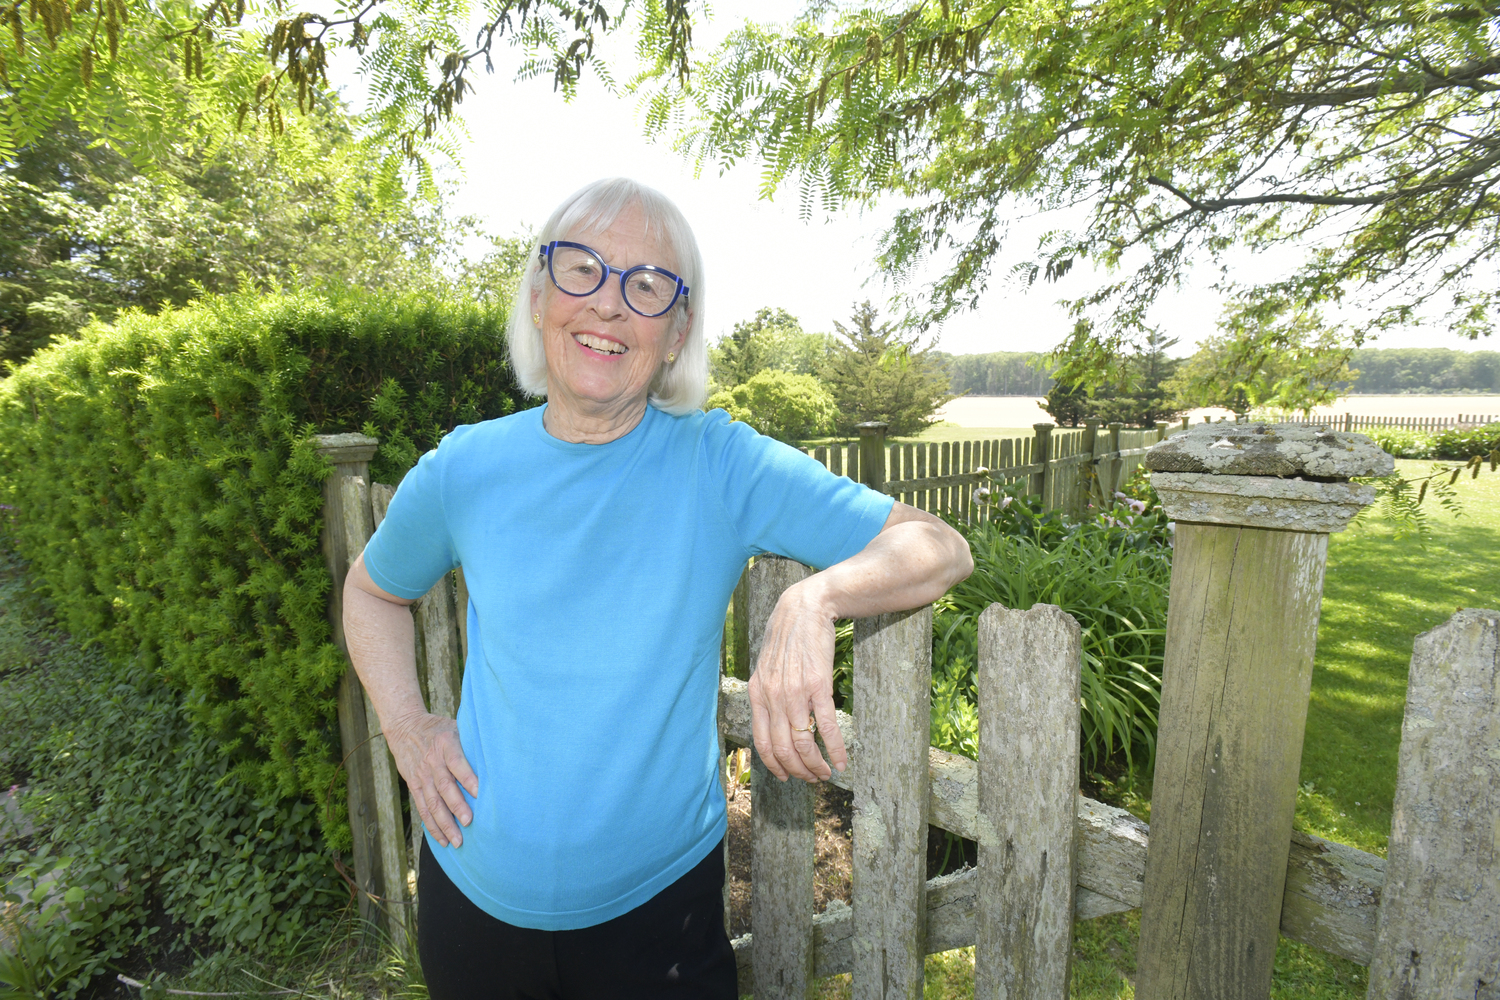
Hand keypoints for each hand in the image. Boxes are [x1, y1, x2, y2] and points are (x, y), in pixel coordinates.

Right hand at [385, 711, 477, 847]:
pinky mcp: (414, 786)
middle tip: (469, 822)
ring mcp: (421, 776)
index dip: (467, 778)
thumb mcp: (456, 726)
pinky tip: (443, 840)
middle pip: (444, 786)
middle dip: (456, 806)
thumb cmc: (439, 729)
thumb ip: (471, 741)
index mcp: (445, 743)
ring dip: (444, 823)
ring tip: (457, 840)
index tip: (480, 793)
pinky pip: (422, 809)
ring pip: (432, 803)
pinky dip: (432, 826)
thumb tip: (500, 755)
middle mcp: (432, 761)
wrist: (405, 727)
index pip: (456, 762)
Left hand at [748, 583, 847, 782]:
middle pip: (783, 749)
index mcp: (757, 694)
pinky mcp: (818, 685)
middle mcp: (773, 697)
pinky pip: (825, 727)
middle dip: (798, 771)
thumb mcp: (766, 667)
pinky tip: (842, 760)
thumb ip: (767, 693)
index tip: (787, 776)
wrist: (803, 608)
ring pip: (802, 743)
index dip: (774, 766)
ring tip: (826, 773)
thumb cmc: (787, 638)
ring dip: (815, 766)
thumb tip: (772, 722)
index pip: (762, 743)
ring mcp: (795, 693)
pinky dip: (835, 749)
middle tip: (812, 779)